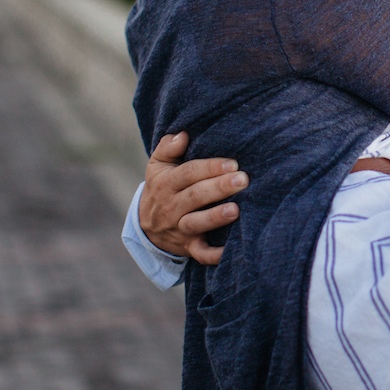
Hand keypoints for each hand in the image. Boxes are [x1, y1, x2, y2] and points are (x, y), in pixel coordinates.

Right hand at [139, 131, 247, 264]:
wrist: (146, 225)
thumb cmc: (161, 186)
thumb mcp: (157, 165)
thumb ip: (168, 147)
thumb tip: (183, 134)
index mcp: (167, 184)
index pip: (189, 173)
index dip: (210, 167)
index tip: (232, 163)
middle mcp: (172, 206)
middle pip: (196, 196)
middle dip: (219, 188)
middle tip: (243, 180)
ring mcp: (180, 228)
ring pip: (197, 223)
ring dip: (215, 217)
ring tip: (236, 210)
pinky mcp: (188, 246)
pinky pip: (200, 253)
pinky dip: (214, 255)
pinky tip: (230, 250)